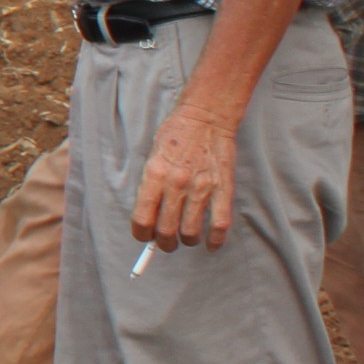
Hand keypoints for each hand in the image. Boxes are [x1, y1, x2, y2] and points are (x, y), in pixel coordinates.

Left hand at [131, 98, 241, 253]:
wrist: (205, 117)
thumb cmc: (175, 135)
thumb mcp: (152, 156)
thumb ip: (150, 184)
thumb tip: (149, 215)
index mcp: (154, 175)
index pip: (142, 218)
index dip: (141, 234)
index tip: (144, 237)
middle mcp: (176, 184)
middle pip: (166, 230)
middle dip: (163, 244)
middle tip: (165, 244)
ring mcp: (201, 187)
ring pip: (191, 231)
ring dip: (186, 241)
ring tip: (186, 239)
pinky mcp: (223, 188)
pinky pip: (220, 223)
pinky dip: (215, 240)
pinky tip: (211, 245)